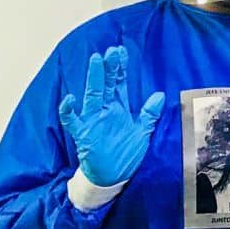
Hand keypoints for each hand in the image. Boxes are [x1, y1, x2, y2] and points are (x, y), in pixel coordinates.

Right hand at [58, 46, 164, 186]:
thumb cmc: (125, 154)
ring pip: (92, 96)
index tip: (121, 51)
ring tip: (96, 61)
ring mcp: (92, 122)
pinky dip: (69, 110)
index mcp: (118, 109)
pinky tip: (70, 99)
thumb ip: (149, 114)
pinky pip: (72, 121)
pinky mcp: (83, 135)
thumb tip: (160, 95)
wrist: (112, 177)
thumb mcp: (142, 132)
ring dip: (93, 79)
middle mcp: (105, 112)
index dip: (120, 68)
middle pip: (106, 85)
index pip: (118, 84)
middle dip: (109, 68)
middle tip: (111, 50)